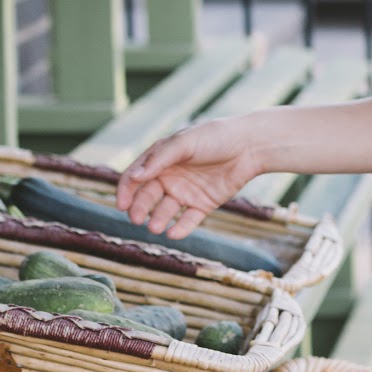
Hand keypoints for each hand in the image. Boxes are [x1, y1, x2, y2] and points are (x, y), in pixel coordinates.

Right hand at [114, 119, 263, 238]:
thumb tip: (134, 177)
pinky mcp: (203, 204)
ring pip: (166, 211)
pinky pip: (188, 220)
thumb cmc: (215, 137)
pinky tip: (174, 233)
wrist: (250, 146)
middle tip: (137, 219)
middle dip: (140, 208)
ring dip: (158, 219)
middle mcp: (170, 176)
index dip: (126, 190)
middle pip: (148, 196)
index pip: (136, 176)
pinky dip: (180, 228)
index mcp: (161, 159)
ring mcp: (186, 191)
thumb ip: (160, 159)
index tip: (122, 204)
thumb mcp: (185, 143)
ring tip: (155, 227)